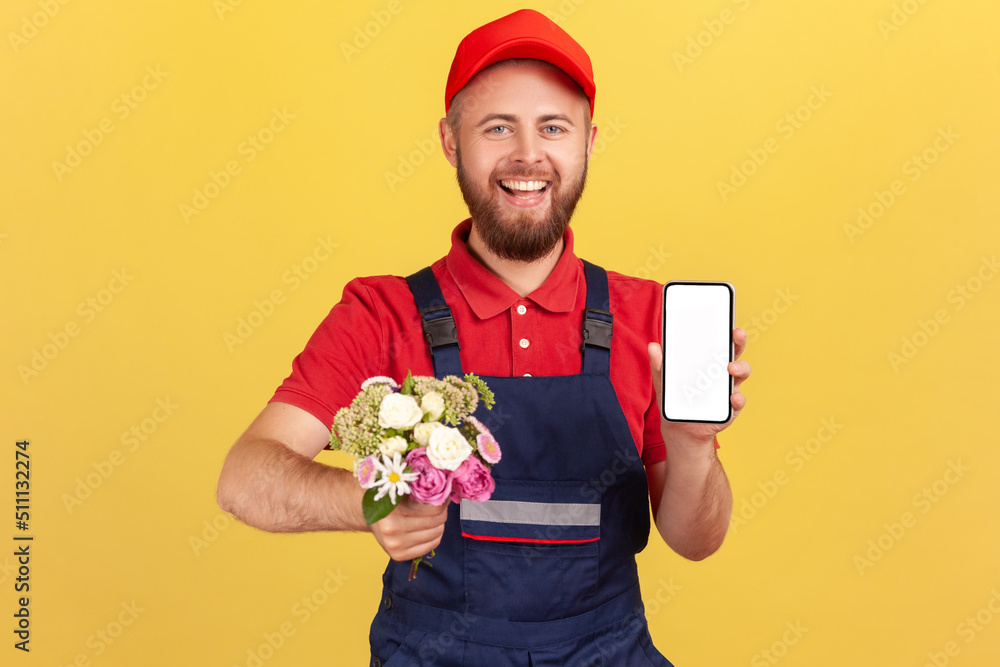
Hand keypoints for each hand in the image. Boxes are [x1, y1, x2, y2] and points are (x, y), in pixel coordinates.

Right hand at [370, 497, 449, 560]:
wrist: (372, 518)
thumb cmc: (389, 501)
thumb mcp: (402, 490)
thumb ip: (420, 490)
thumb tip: (444, 490)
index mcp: (392, 512)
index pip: (434, 509)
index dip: (441, 501)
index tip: (442, 496)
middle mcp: (392, 532)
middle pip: (437, 522)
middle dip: (442, 512)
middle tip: (439, 505)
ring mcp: (395, 546)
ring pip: (436, 535)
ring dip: (439, 524)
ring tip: (433, 517)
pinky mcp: (399, 556)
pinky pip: (430, 547)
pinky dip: (434, 537)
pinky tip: (429, 529)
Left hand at [648, 327, 750, 456]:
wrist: (679, 427)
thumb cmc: (675, 398)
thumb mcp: (664, 381)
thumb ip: (659, 365)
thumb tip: (652, 346)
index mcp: (708, 360)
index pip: (719, 340)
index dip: (725, 329)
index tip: (726, 319)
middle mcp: (723, 372)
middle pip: (735, 352)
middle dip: (738, 341)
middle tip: (736, 334)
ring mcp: (729, 389)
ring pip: (741, 374)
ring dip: (740, 368)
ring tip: (730, 368)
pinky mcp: (730, 408)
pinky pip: (738, 402)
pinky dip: (737, 399)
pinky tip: (732, 397)